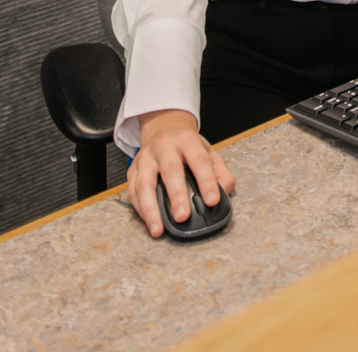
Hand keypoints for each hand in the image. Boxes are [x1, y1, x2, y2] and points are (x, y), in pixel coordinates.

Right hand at [127, 109, 235, 238]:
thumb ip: (220, 172)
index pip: (199, 160)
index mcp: (187, 140)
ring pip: (144, 183)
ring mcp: (146, 157)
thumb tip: (225, 192)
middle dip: (176, 196)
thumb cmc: (187, 145)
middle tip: (182, 217)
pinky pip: (132, 191)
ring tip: (158, 229)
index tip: (212, 201)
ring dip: (150, 209)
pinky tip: (148, 221)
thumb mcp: (208, 151)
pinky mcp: (132, 169)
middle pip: (170, 171)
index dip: (207, 181)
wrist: (163, 127)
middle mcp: (164, 147)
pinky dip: (139, 209)